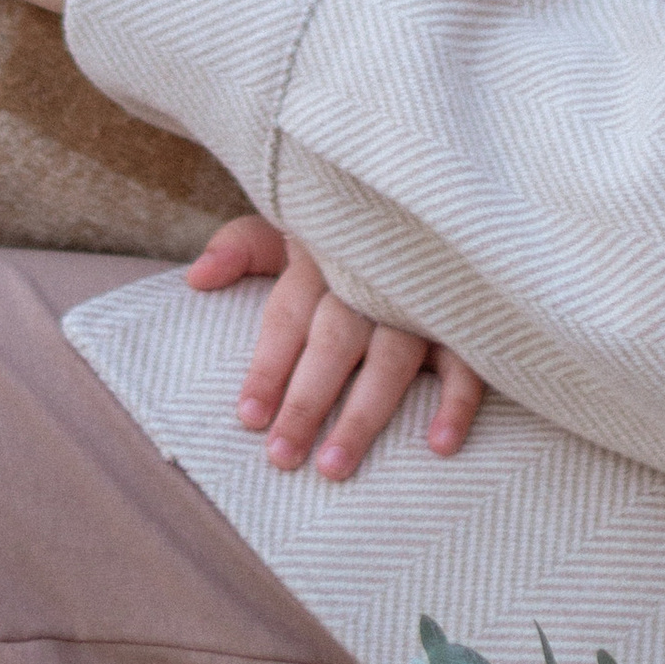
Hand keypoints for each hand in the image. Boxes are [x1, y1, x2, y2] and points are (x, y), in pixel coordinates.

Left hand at [189, 216, 486, 478]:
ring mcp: (423, 300)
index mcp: (323, 254)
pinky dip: (457, 402)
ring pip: (393, 359)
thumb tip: (196, 279)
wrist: (422, 195)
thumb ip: (242, 247)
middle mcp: (372, 276)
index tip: (248, 418)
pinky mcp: (465, 318)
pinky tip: (438, 446)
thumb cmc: (340, 227)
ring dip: (365, 414)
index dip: (269, 366)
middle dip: (307, 401)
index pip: (289, 315)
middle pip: (335, 342)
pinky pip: (468, 361)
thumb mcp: (288, 223)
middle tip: (282, 458)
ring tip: (334, 468)